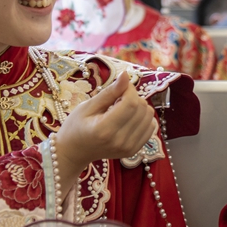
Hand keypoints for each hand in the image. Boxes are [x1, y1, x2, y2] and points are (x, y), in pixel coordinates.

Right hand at [55, 71, 157, 186]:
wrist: (75, 151)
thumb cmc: (76, 126)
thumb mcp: (88, 106)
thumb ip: (110, 92)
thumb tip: (126, 75)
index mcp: (105, 129)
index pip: (131, 103)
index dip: (130, 89)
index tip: (121, 87)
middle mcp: (120, 141)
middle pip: (142, 108)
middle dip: (133, 97)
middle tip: (118, 99)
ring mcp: (129, 148)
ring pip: (149, 116)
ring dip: (139, 107)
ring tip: (122, 110)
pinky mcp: (134, 150)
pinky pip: (151, 127)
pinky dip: (144, 118)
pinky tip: (129, 118)